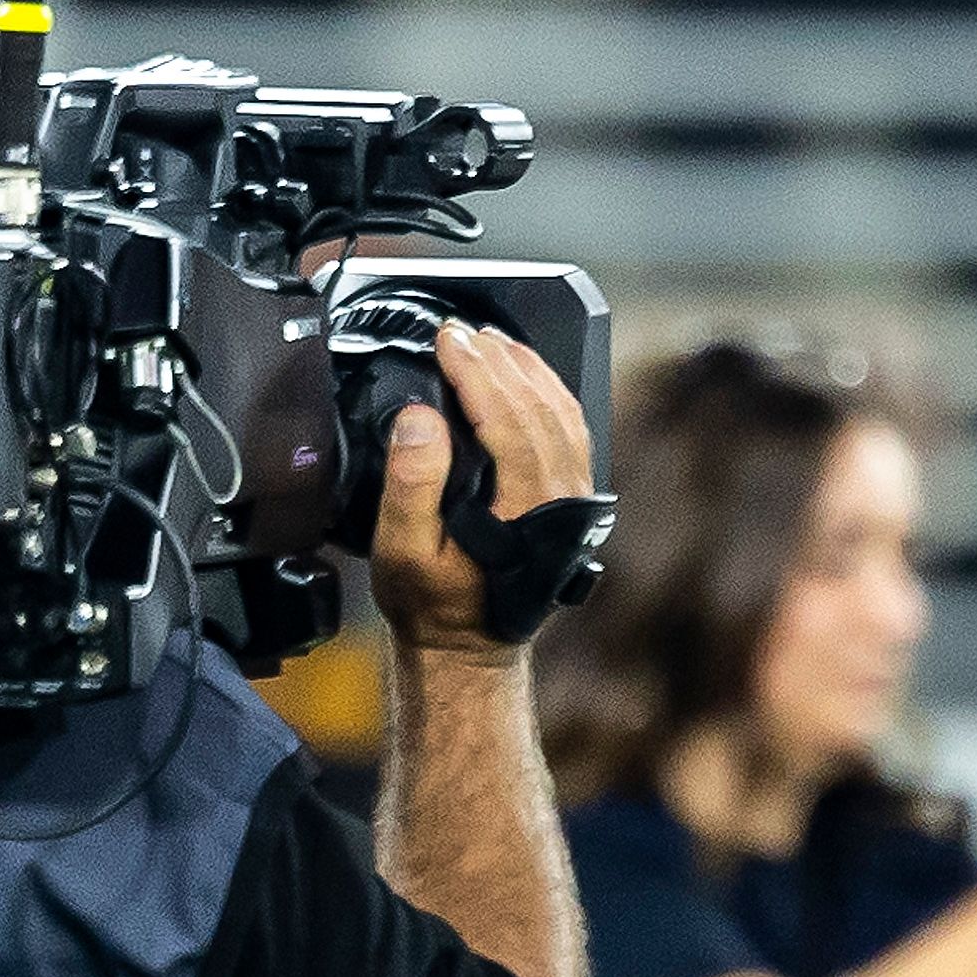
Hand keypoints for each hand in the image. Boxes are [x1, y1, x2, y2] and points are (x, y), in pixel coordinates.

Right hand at [369, 323, 594, 659]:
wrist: (468, 645)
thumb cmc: (434, 605)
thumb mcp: (403, 552)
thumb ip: (411, 485)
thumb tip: (420, 419)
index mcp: (528, 514)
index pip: (510, 421)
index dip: (477, 373)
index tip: (447, 340)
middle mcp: (562, 502)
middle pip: (539, 409)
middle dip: (497, 361)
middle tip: (458, 331)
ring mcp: (574, 499)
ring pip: (562, 414)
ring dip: (526, 369)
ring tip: (487, 339)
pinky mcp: (571, 497)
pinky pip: (569, 429)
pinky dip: (546, 391)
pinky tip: (522, 371)